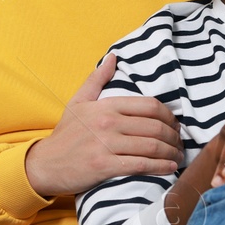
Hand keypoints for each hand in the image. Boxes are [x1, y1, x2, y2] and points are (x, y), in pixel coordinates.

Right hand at [25, 54, 182, 196]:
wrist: (44, 164)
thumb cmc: (65, 134)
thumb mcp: (78, 102)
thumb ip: (98, 79)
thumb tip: (114, 57)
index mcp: (106, 106)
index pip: (150, 106)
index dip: (169, 116)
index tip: (175, 125)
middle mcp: (108, 123)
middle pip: (155, 127)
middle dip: (174, 137)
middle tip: (180, 144)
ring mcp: (106, 145)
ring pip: (151, 146)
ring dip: (171, 153)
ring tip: (178, 157)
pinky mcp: (104, 166)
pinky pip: (140, 165)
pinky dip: (160, 167)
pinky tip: (169, 168)